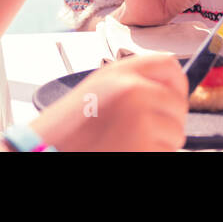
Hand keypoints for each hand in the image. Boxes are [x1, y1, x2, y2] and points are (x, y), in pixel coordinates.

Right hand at [25, 53, 186, 150]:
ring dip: (160, 143)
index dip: (177, 84)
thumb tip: (167, 89)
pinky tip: (128, 152)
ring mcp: (141, 118)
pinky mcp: (144, 145)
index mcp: (120, 72)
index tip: (175, 96)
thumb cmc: (66, 130)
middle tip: (143, 132)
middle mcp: (133, 89)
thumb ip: (131, 82)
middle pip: (178, 103)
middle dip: (167, 121)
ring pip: (176, 132)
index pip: (169, 66)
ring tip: (128, 143)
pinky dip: (153, 155)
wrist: (45, 151)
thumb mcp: (98, 90)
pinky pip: (167, 152)